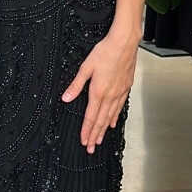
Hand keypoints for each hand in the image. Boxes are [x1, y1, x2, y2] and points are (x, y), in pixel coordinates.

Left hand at [61, 28, 138, 152]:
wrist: (125, 43)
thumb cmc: (105, 52)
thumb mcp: (86, 67)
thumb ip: (76, 85)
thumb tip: (66, 98)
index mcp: (98, 92)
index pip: (91, 117)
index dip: (87, 131)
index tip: (84, 141)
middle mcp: (110, 95)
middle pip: (101, 120)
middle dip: (95, 135)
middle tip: (90, 148)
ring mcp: (119, 92)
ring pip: (110, 116)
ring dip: (104, 130)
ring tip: (99, 140)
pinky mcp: (125, 88)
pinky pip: (119, 107)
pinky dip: (114, 117)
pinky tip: (112, 123)